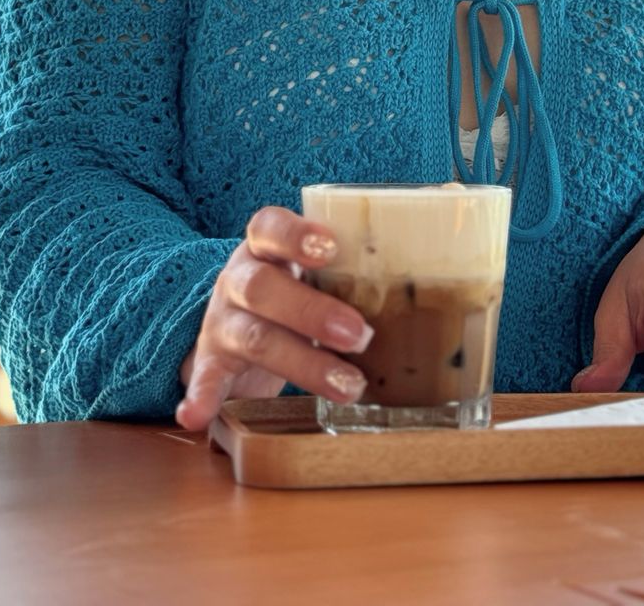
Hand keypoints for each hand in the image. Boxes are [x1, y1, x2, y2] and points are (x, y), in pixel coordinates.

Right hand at [175, 206, 373, 431]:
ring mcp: (221, 321)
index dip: (297, 235)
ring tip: (348, 386)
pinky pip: (203, 378)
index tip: (331, 248)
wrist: (239, 321)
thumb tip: (445, 267)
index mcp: (266, 247)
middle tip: (361, 334)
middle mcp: (239, 279)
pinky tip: (197, 416)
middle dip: (312, 312)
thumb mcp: (317, 271)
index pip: (271, 227)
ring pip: (253, 337)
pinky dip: (201, 396)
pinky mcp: (210, 361)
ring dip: (301, 363)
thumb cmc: (298, 289)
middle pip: (264, 287)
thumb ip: (358, 270)